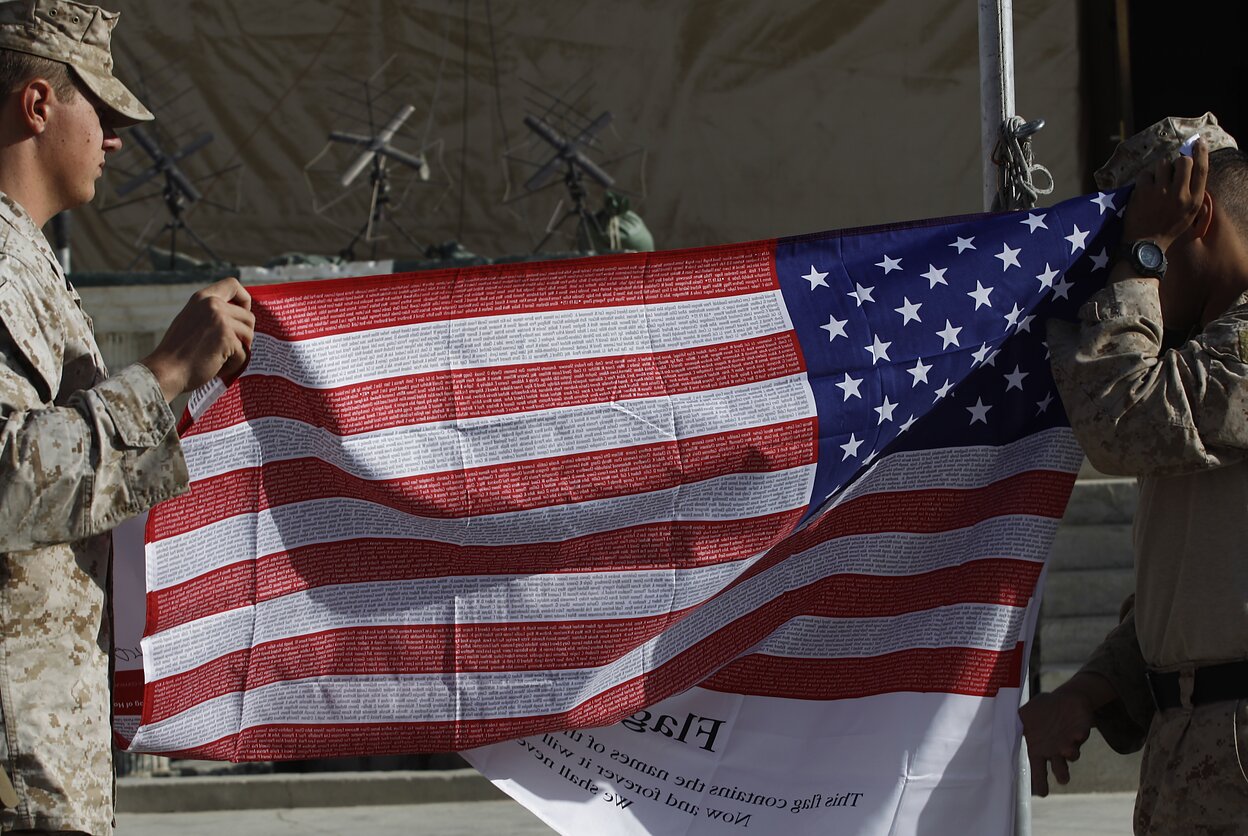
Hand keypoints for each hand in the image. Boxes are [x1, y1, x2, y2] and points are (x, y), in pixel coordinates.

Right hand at [141, 277, 255, 401]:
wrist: (165, 372)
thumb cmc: (178, 353)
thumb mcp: (191, 321)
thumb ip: (210, 314)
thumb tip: (237, 317)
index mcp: (202, 298)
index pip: (233, 284)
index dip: (244, 300)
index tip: (242, 314)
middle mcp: (213, 304)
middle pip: (248, 317)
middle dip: (244, 336)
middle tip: (229, 350)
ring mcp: (221, 320)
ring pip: (249, 336)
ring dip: (239, 352)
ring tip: (219, 360)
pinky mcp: (227, 338)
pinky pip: (244, 354)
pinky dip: (234, 365)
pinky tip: (217, 368)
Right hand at [1020, 686, 1094, 795]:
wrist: (1067, 701)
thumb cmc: (1044, 710)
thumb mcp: (1026, 714)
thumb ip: (1016, 721)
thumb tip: (1000, 723)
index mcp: (1039, 748)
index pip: (1038, 769)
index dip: (1040, 781)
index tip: (1043, 794)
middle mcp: (1055, 750)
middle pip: (1058, 769)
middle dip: (1061, 774)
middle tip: (1063, 779)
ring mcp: (1068, 742)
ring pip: (1071, 756)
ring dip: (1070, 755)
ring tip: (1068, 752)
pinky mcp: (1080, 733)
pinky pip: (1079, 737)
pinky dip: (1077, 736)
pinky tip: (1076, 734)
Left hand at [1121, 138, 1208, 250]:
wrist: (1146, 244)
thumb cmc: (1168, 227)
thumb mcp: (1189, 212)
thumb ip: (1192, 191)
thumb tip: (1190, 165)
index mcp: (1194, 200)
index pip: (1202, 170)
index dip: (1201, 153)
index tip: (1199, 142)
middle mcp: (1180, 194)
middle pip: (1183, 161)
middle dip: (1176, 162)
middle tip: (1170, 172)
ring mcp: (1160, 192)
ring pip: (1163, 164)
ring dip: (1159, 170)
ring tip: (1156, 183)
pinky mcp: (1143, 192)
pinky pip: (1146, 173)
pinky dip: (1145, 179)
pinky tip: (1144, 190)